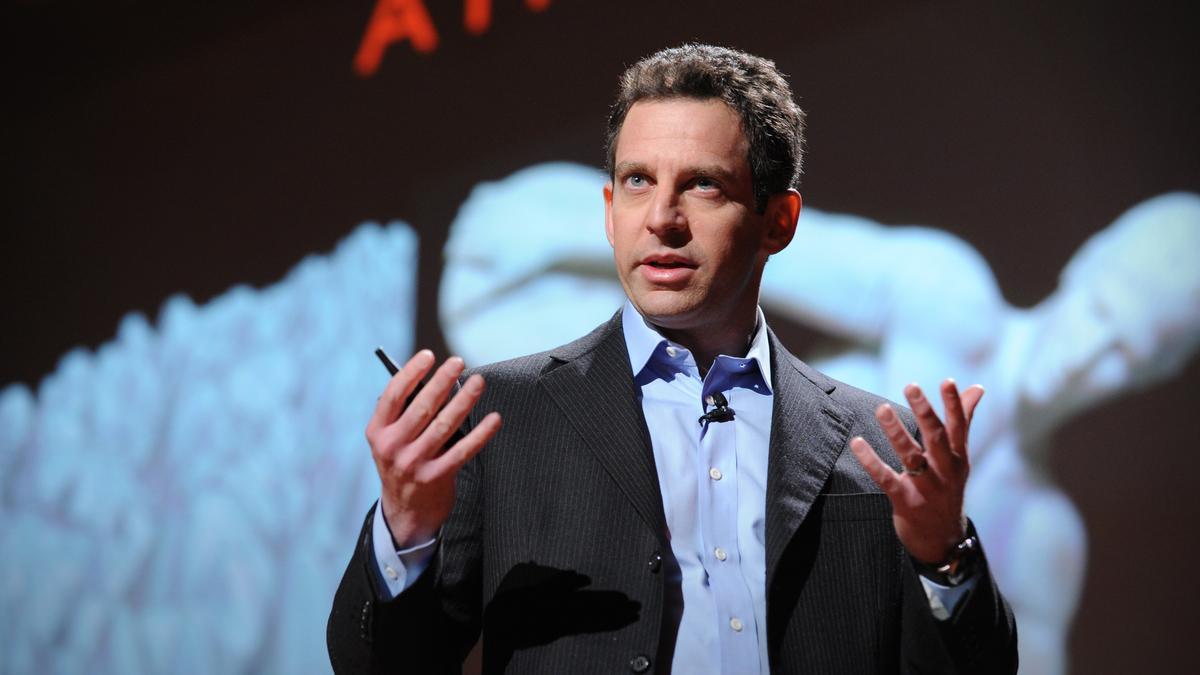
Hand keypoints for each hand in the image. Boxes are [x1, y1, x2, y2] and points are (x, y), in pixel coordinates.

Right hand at [366, 350, 501, 548]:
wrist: (404, 513)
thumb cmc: (402, 464)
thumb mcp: (391, 441)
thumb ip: (404, 414)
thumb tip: (434, 380)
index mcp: (378, 432)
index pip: (393, 395)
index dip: (411, 373)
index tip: (429, 356)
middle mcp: (392, 447)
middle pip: (421, 407)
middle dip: (442, 381)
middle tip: (458, 362)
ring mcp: (413, 464)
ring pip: (444, 425)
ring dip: (464, 400)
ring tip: (478, 383)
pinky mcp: (435, 478)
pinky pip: (463, 450)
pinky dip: (481, 433)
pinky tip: (494, 419)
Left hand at [849, 379, 982, 564]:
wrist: (943, 539)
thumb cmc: (948, 488)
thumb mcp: (959, 457)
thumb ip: (964, 421)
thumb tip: (978, 388)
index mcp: (958, 458)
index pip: (959, 427)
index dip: (954, 404)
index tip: (948, 381)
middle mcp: (945, 472)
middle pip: (936, 438)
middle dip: (924, 412)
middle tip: (911, 386)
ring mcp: (926, 488)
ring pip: (911, 456)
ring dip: (896, 432)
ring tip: (881, 408)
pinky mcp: (905, 502)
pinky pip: (886, 479)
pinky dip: (871, 461)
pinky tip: (857, 443)